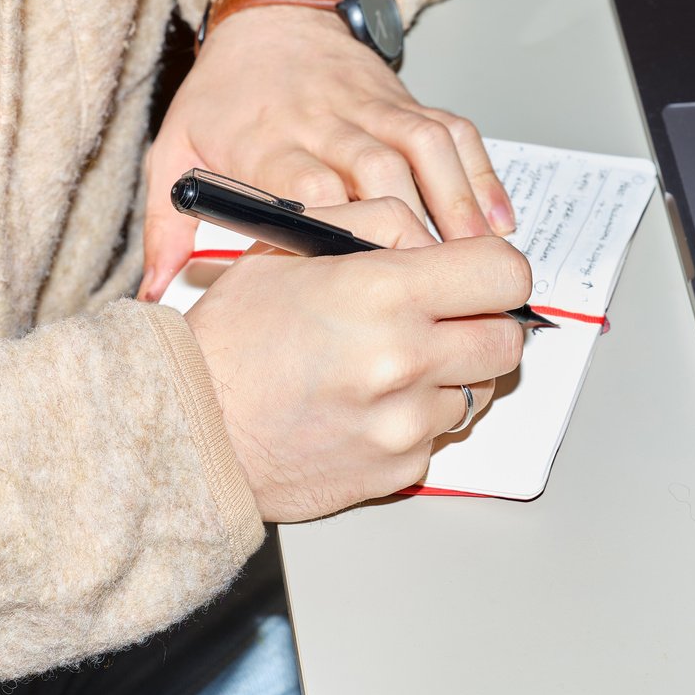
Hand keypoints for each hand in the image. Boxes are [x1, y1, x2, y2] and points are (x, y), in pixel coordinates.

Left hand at [140, 5, 514, 301]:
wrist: (270, 16)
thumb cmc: (225, 94)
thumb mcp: (174, 148)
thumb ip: (164, 222)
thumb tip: (154, 292)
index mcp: (266, 137)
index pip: (308, 184)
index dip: (339, 230)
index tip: (359, 279)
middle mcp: (325, 118)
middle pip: (377, 169)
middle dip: (410, 226)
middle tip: (431, 285)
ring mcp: (373, 106)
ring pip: (424, 149)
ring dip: (456, 203)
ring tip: (478, 258)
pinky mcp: (408, 99)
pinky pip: (454, 131)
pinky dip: (481, 173)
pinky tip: (498, 219)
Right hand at [183, 198, 531, 519]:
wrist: (186, 431)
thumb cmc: (231, 339)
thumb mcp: (292, 246)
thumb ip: (378, 224)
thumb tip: (437, 239)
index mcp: (386, 293)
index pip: (506, 274)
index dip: (499, 271)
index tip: (481, 275)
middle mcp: (406, 360)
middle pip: (508, 339)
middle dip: (485, 323)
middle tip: (446, 318)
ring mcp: (406, 423)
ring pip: (479, 389)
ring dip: (451, 373)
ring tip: (391, 362)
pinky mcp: (399, 470)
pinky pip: (440, 435)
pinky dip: (418, 417)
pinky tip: (369, 403)